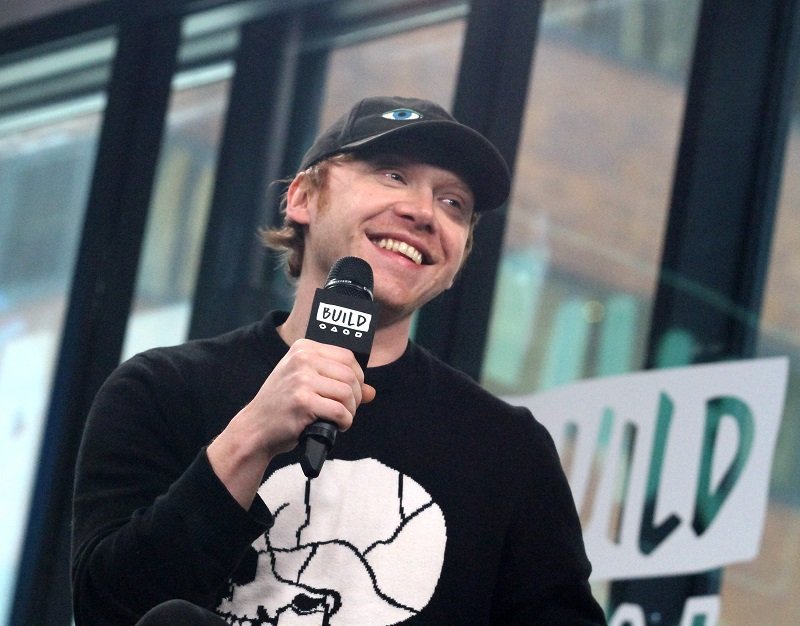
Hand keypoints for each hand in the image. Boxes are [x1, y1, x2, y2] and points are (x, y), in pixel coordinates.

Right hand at [208, 339, 374, 507]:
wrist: (255, 428)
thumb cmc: (283, 406)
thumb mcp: (307, 384)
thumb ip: (338, 382)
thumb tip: (371, 391)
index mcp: (304, 348)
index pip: (348, 356)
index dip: (358, 377)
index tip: (352, 392)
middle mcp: (302, 359)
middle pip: (350, 374)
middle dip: (356, 396)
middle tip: (347, 409)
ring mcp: (301, 379)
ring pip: (347, 393)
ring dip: (350, 410)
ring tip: (340, 418)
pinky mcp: (303, 401)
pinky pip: (340, 411)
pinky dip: (344, 422)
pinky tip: (336, 426)